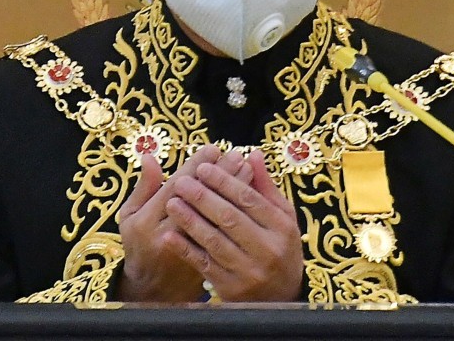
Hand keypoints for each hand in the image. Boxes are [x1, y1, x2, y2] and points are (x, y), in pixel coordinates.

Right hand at [116, 145, 252, 301]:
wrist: (151, 290)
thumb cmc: (139, 244)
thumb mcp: (130, 216)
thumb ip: (143, 187)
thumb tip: (150, 156)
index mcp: (147, 222)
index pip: (175, 188)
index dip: (195, 167)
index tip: (212, 149)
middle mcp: (167, 237)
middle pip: (199, 202)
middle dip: (220, 176)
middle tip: (237, 154)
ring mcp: (188, 252)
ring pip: (215, 218)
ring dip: (233, 192)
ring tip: (248, 168)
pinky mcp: (204, 263)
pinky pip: (225, 233)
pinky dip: (238, 213)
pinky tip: (248, 197)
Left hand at [165, 149, 303, 301]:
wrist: (282, 298)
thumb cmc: (281, 249)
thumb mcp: (283, 218)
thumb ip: (267, 188)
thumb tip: (252, 154)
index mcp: (282, 228)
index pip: (250, 199)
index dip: (225, 181)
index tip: (204, 167)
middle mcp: (267, 250)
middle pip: (230, 218)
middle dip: (202, 197)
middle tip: (181, 181)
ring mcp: (249, 271)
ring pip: (215, 241)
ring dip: (190, 220)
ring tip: (172, 202)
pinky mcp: (231, 288)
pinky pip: (204, 265)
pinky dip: (186, 250)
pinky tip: (170, 236)